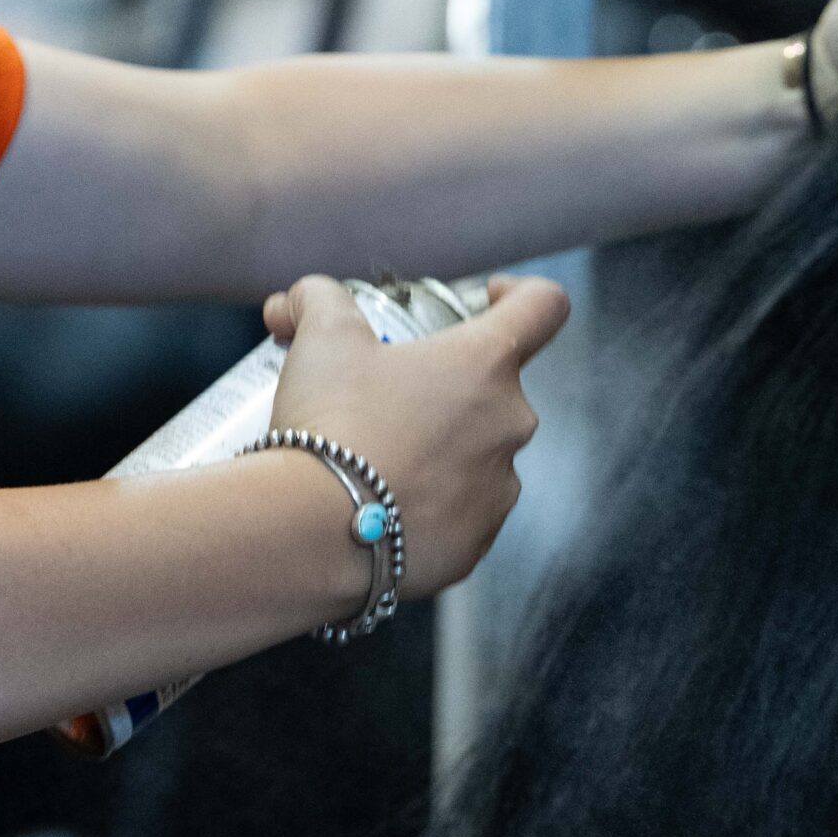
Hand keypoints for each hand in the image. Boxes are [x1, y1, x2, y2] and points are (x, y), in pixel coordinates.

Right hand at [263, 273, 570, 597]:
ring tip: (376, 460)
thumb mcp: (321, 339)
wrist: (316, 533)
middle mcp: (510, 424)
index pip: (544, 305)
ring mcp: (499, 489)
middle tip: (385, 398)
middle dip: (445, 387)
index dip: (519, 293)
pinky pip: (460, 513)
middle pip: (494, 388)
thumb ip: (319, 300)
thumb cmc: (331, 423)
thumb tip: (293, 302)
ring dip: (438, 449)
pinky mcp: (476, 543)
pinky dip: (429, 505)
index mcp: (486, 363)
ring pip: (477, 454)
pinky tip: (382, 507)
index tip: (485, 301)